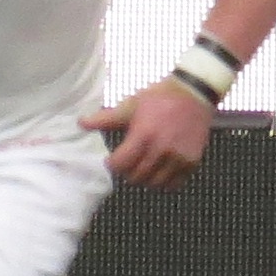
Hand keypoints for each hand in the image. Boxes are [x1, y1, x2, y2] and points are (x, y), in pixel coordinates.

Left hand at [87, 79, 214, 189]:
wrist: (194, 92)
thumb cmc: (159, 97)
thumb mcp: (131, 105)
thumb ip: (106, 118)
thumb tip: (80, 123)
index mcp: (143, 135)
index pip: (120, 165)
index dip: (113, 165)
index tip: (113, 160)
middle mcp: (161, 149)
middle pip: (136, 177)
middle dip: (128, 172)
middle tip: (128, 163)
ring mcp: (178, 157)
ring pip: (155, 183)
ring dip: (146, 178)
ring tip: (144, 168)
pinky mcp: (192, 161)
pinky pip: (174, 184)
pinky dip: (166, 181)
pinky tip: (161, 170)